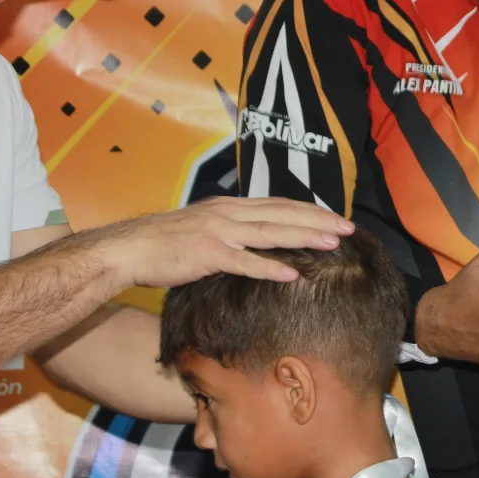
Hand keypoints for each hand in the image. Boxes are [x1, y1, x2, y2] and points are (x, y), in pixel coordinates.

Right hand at [106, 197, 355, 287]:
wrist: (129, 248)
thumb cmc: (165, 242)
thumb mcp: (204, 226)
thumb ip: (231, 228)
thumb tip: (257, 236)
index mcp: (231, 206)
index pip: (280, 204)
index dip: (310, 210)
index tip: (336, 217)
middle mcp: (229, 213)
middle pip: (283, 214)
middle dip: (318, 220)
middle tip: (348, 228)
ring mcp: (219, 232)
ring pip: (271, 233)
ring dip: (304, 237)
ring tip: (331, 243)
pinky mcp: (207, 254)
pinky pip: (244, 261)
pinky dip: (269, 266)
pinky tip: (292, 273)